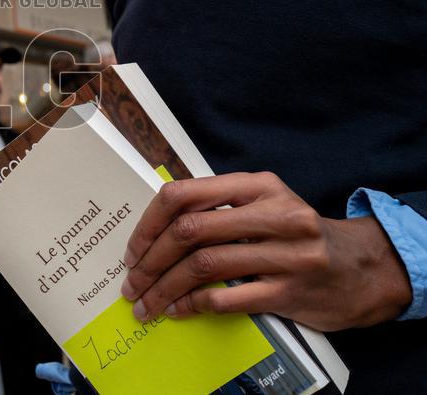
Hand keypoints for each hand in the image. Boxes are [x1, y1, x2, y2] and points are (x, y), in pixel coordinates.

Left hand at [119, 172, 411, 330]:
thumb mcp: (265, 203)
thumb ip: (218, 205)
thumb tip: (154, 227)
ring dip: (165, 288)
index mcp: (258, 186)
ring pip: (204, 266)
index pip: (185, 194)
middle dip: (151, 260)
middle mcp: (274, 214)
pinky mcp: (291, 291)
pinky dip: (194, 305)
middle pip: (189, 231)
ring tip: (147, 303)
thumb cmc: (298, 234)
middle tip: (132, 282)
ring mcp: (286, 253)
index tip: (133, 248)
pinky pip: (228, 297)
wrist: (362, 269)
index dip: (149, 222)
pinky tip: (180, 309)